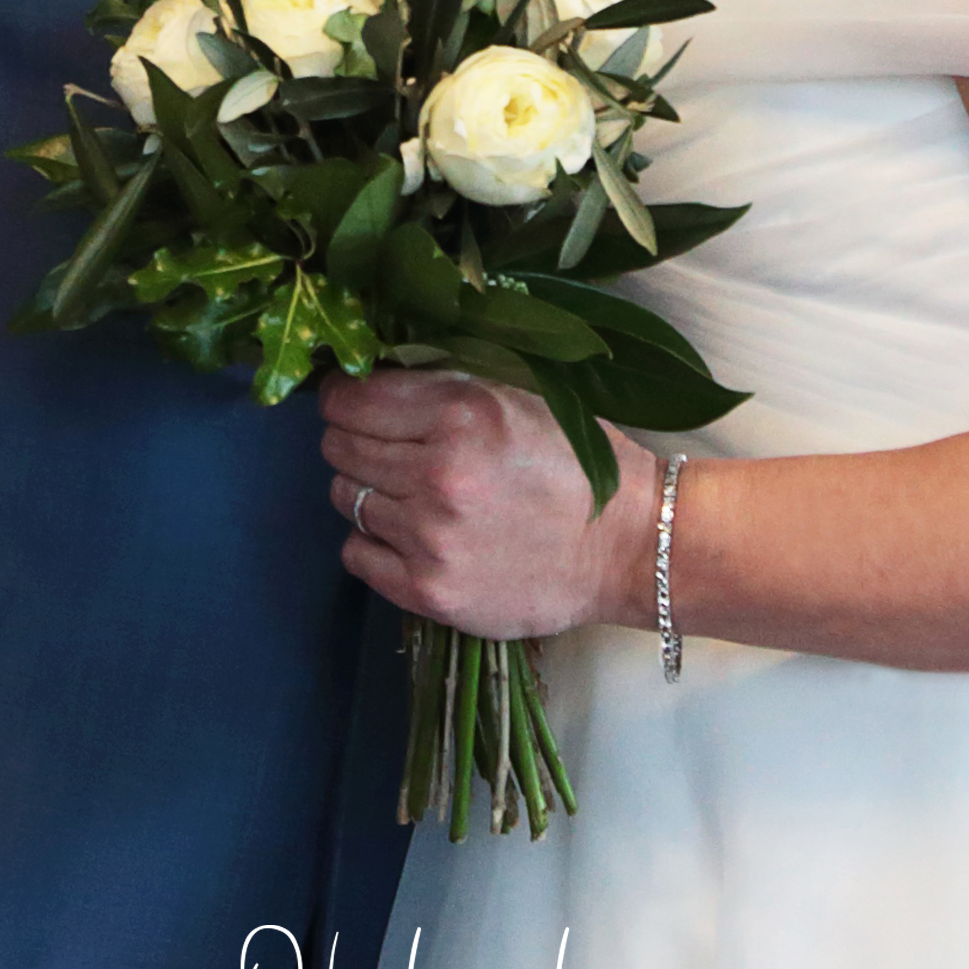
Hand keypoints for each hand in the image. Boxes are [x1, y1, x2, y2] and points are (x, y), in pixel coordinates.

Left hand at [320, 367, 645, 638]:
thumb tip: (370, 377)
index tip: (352, 402)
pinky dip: (373, 541)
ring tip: (410, 493)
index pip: (350, 400)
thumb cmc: (578, 465)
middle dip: (354, 440)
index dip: (344, 397)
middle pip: (340, 447)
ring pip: (345, 497)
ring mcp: (429, 537)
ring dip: (367, 490)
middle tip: (386, 447)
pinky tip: (410, 534)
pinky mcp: (429, 591)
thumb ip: (446, 385)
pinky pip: (356, 553)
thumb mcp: (518, 397)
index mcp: (461, 413)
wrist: (628, 547)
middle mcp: (437, 473)